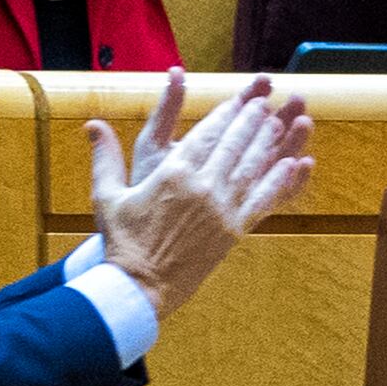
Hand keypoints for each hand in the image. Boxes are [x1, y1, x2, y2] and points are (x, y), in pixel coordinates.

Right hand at [87, 73, 314, 314]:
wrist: (139, 285)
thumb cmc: (122, 241)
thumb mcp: (106, 195)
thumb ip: (105, 157)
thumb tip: (93, 124)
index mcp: (172, 173)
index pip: (206, 134)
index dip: (226, 114)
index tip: (239, 100)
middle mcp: (201, 186)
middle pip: (233, 144)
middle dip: (251, 121)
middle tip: (265, 103)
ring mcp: (221, 209)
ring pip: (251, 167)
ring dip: (267, 143)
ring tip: (281, 123)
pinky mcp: (234, 231)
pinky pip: (262, 200)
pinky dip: (279, 181)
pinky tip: (294, 165)